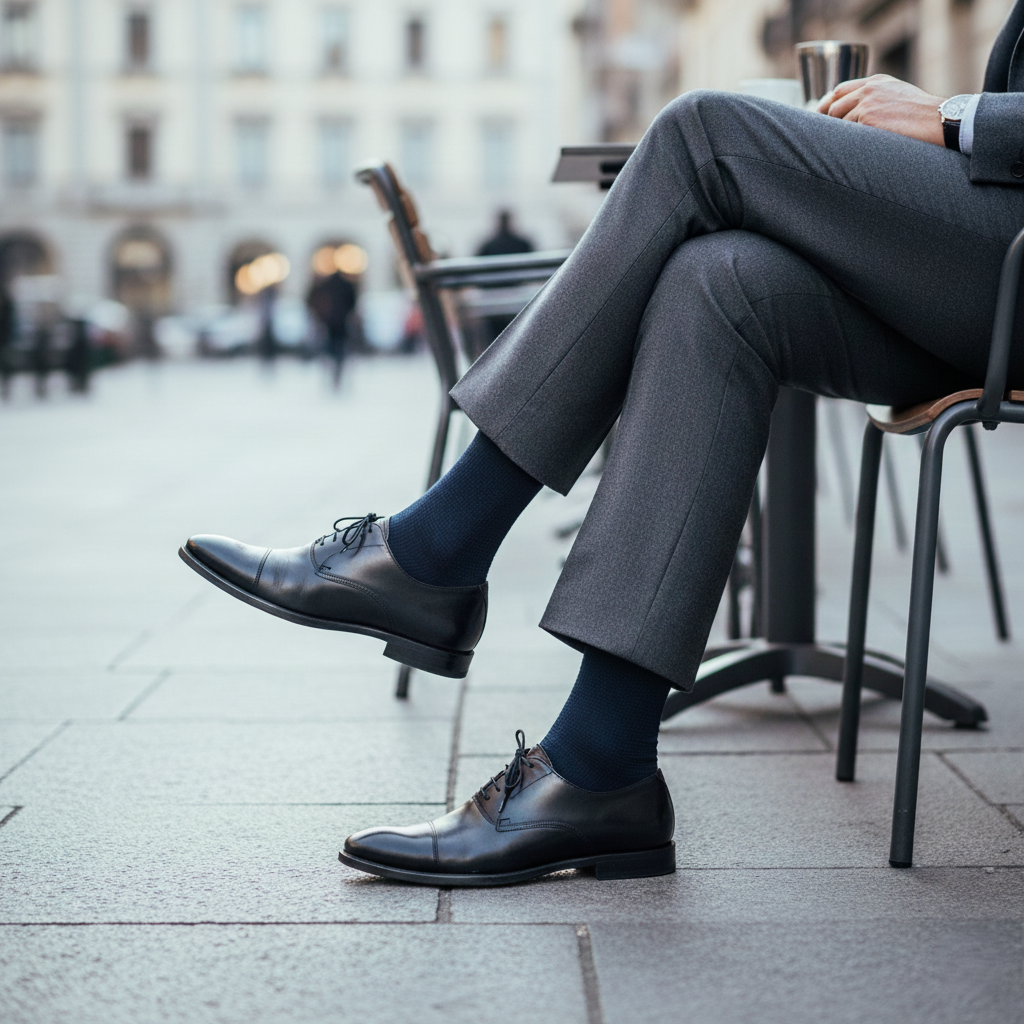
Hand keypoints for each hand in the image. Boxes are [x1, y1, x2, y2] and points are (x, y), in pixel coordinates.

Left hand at [817, 74, 945, 145]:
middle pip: (833, 106)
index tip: (819, 117)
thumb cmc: (922, 114)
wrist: (937, 120)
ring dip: (839, 136)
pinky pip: (846, 133)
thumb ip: (876, 98)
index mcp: (875, 81)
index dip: (826, 105)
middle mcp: (868, 89)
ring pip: (838, 122)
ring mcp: (866, 103)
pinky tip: (850, 150)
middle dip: (827, 123)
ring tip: (842, 148)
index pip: (839, 90)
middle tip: (824, 138)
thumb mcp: (897, 95)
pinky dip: (846, 142)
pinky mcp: (867, 119)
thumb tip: (853, 114)